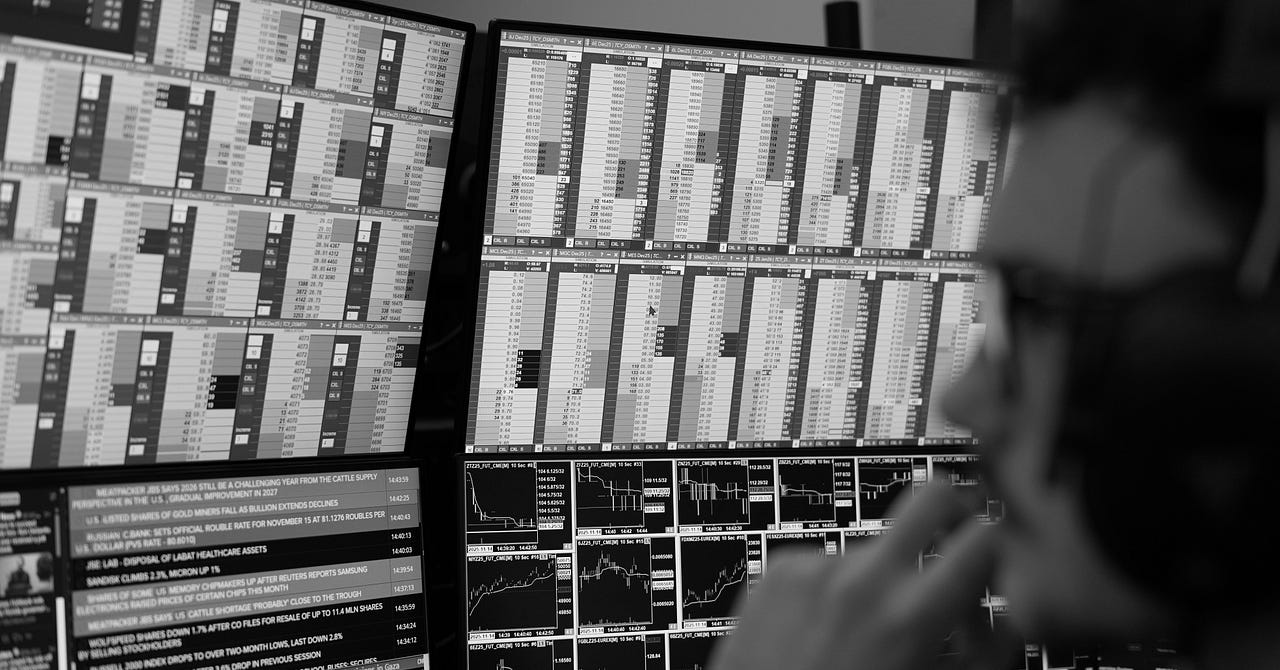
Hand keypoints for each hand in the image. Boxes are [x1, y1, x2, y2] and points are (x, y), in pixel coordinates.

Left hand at [707, 482, 1001, 669]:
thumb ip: (988, 651)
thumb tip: (1008, 613)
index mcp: (912, 615)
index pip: (983, 537)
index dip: (998, 550)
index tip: (990, 567)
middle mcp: (863, 579)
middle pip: (932, 495)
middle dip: (953, 513)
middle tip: (950, 545)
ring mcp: (816, 568)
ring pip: (876, 545)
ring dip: (885, 576)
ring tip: (868, 632)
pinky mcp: (779, 571)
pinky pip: (828, 561)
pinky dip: (838, 589)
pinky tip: (826, 630)